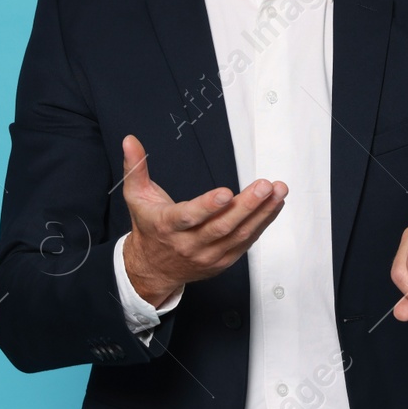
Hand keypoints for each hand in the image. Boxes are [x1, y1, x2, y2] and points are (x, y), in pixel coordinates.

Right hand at [119, 134, 287, 305]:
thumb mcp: (136, 196)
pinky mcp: (223, 260)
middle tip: (265, 186)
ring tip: (277, 192)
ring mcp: (208, 255)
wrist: (153, 268)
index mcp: (167, 225)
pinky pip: (246, 242)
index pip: (189, 217)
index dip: (208, 206)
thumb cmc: (149, 228)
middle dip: (247, 205)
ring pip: (239, 235)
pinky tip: (274, 205)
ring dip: (262, 213)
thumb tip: (130, 140)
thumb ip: (135, 167)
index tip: (227, 193)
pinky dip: (263, 224)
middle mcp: (189, 243)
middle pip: (221, 226)